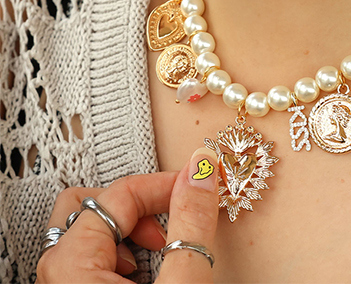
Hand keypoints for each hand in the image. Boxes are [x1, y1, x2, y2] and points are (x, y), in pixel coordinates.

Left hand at [36, 147, 219, 282]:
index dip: (165, 183)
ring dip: (130, 228)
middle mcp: (57, 274)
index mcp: (71, 265)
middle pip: (89, 202)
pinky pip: (92, 255)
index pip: (120, 194)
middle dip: (136, 204)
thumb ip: (191, 223)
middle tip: (168, 221)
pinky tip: (145, 274)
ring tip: (159, 250)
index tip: (197, 185)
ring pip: (89, 228)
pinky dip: (123, 251)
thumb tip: (201, 169)